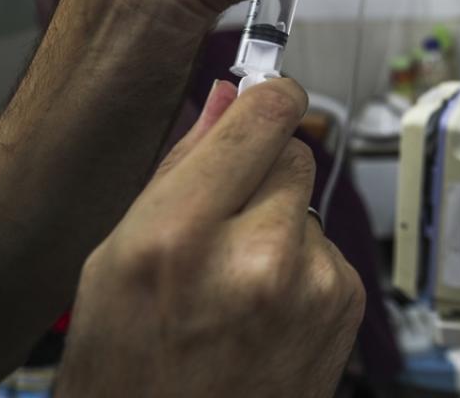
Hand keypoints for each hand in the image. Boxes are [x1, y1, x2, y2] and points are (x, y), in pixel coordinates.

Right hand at [55, 79, 364, 396]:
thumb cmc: (129, 367)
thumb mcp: (114, 259)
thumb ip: (180, 167)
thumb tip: (230, 96)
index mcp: (178, 236)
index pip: (262, 116)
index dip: (267, 94)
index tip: (266, 93)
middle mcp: (255, 256)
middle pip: (293, 151)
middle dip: (263, 169)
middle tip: (224, 217)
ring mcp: (309, 284)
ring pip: (309, 202)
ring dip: (280, 224)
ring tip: (235, 282)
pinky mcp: (344, 304)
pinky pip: (328, 247)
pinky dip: (302, 265)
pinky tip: (264, 307)